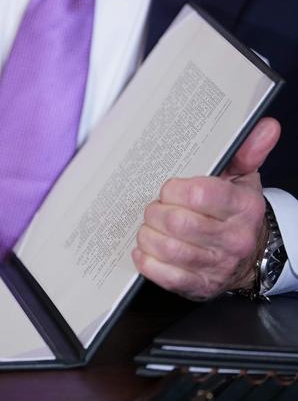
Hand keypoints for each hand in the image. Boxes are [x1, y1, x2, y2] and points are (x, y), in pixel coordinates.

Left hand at [132, 117, 280, 299]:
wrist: (250, 254)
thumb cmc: (237, 210)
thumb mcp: (243, 177)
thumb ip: (247, 150)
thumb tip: (266, 126)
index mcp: (242, 207)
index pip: (199, 194)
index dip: (173, 190)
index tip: (168, 189)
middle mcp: (232, 239)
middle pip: (177, 222)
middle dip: (155, 212)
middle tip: (154, 207)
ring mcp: (217, 265)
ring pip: (168, 248)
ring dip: (148, 234)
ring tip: (149, 226)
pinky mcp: (200, 286)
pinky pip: (165, 275)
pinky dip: (147, 260)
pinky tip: (146, 249)